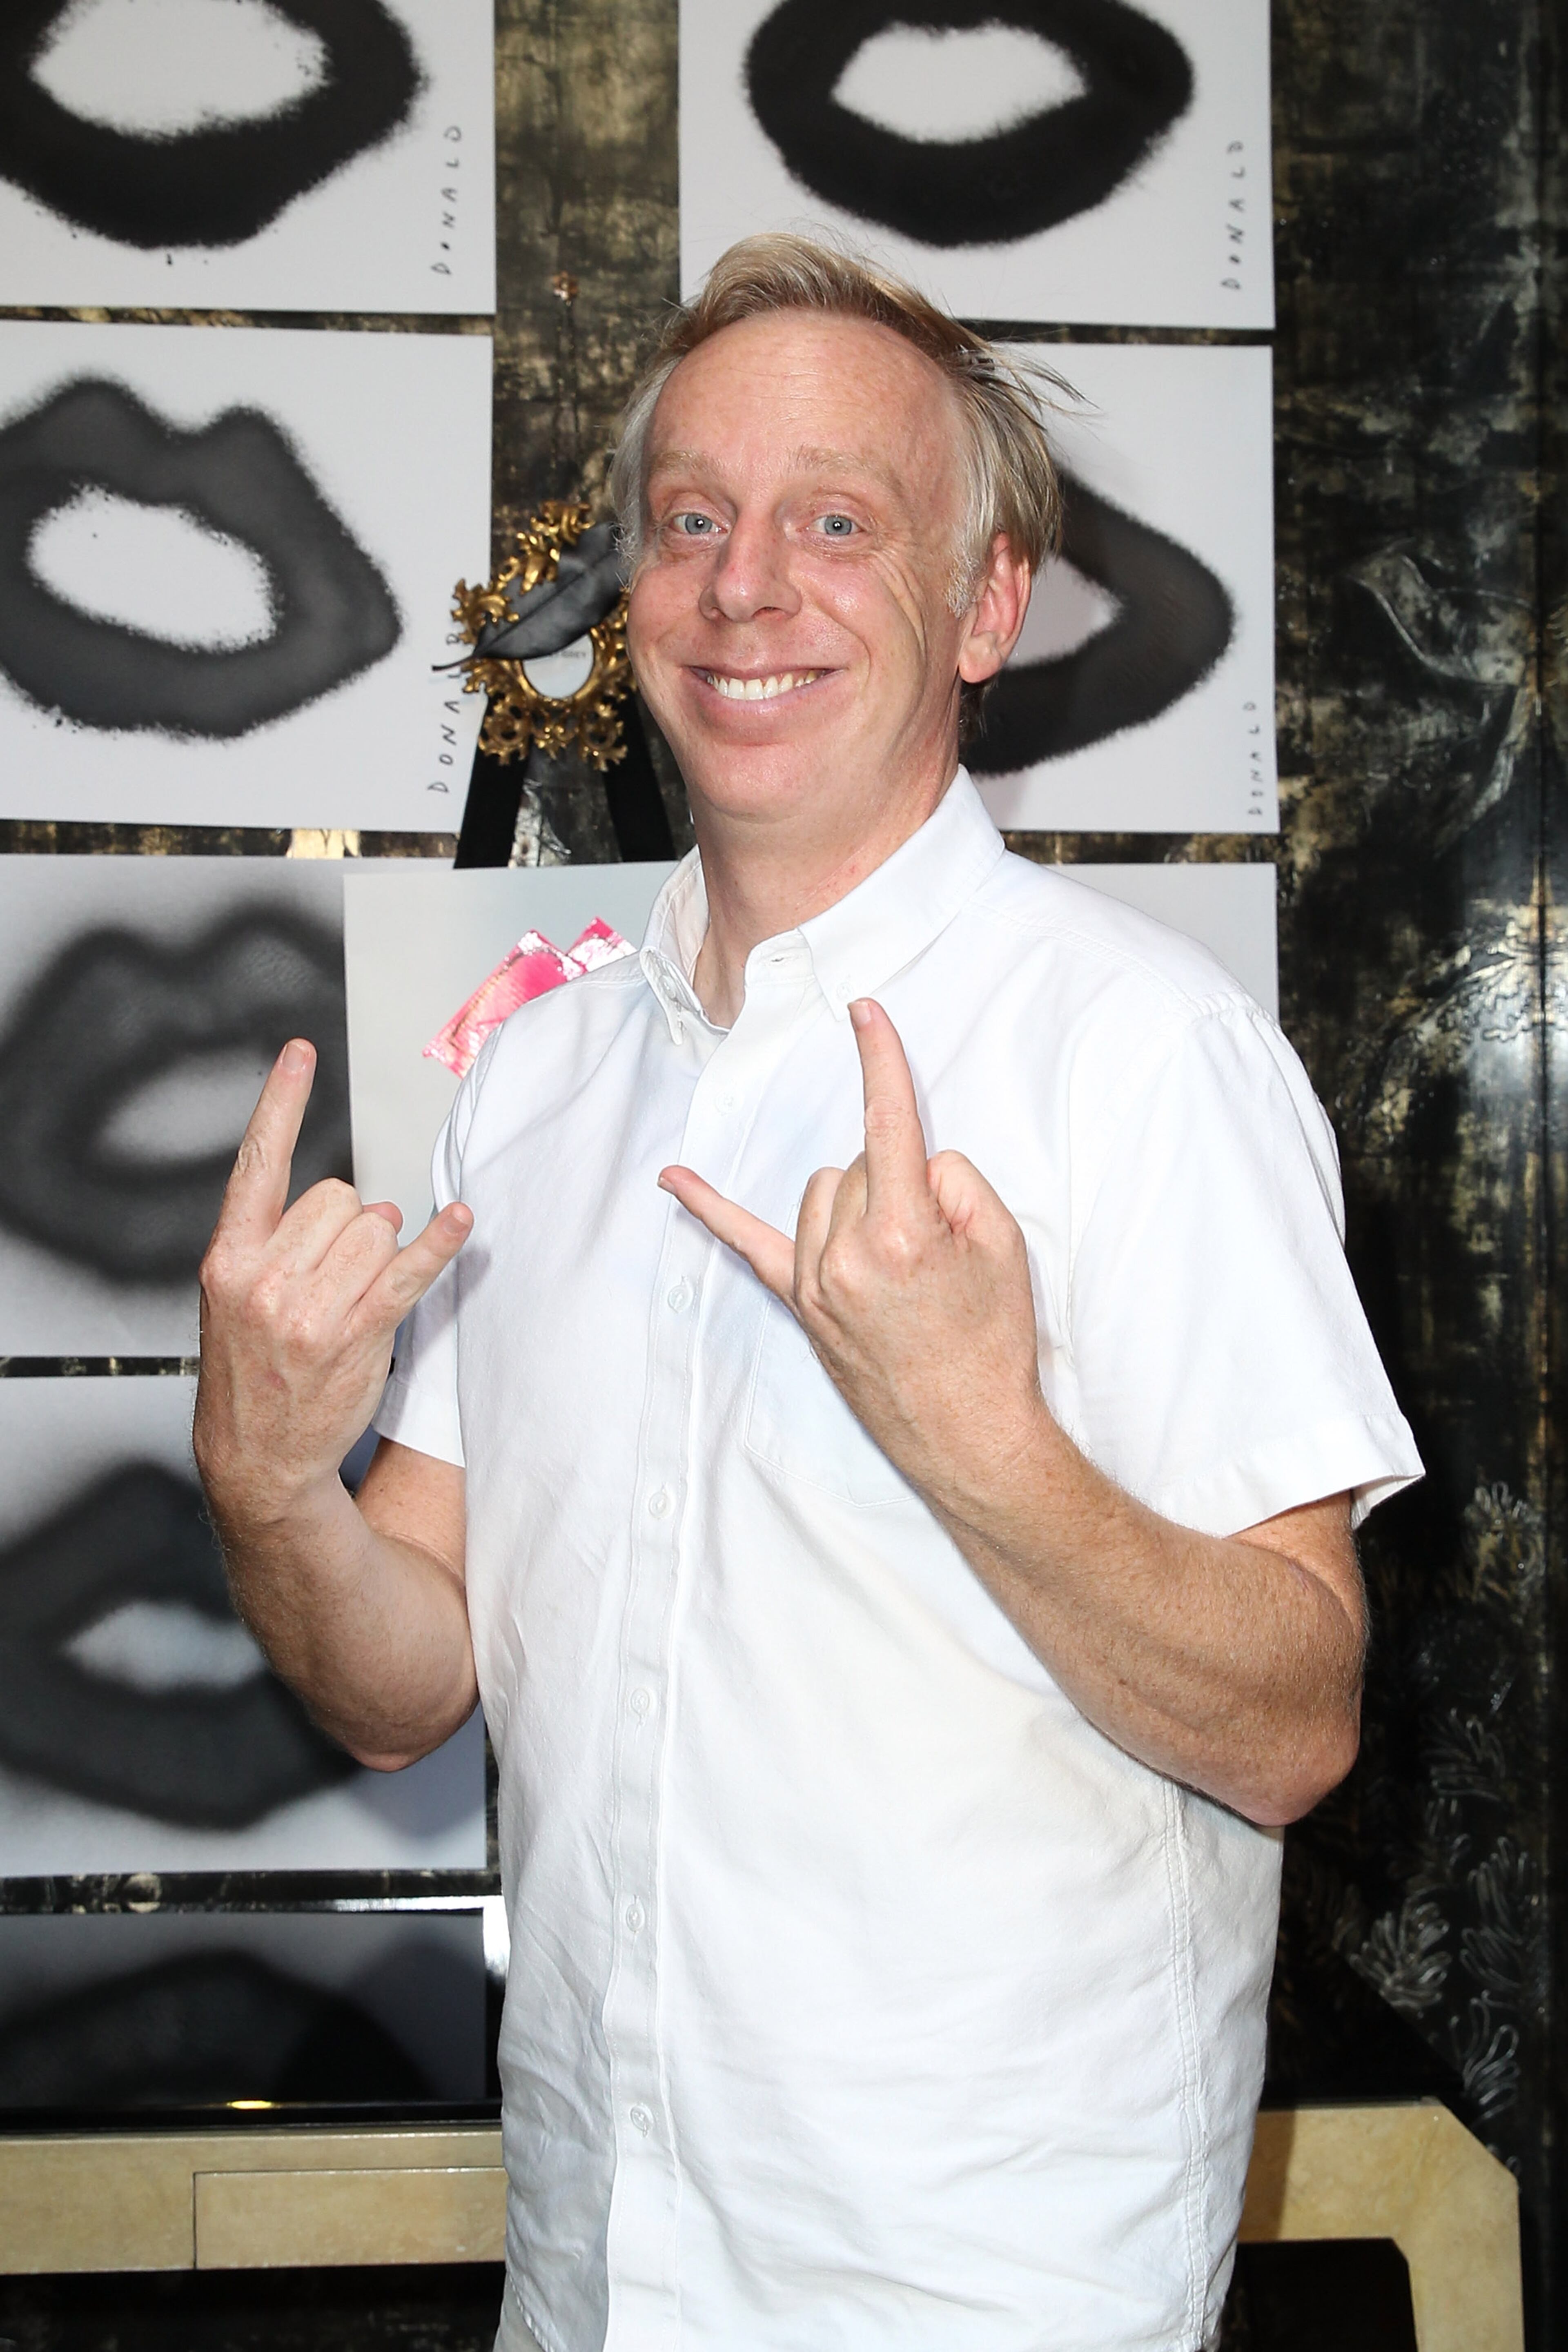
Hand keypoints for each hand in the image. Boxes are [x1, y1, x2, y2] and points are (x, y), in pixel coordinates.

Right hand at [193, 1039, 471, 1528]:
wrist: (256, 1457)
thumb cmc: (253, 1374)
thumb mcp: (235, 1299)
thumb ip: (273, 1242)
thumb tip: (344, 1201)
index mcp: (230, 1258)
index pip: (257, 1162)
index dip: (281, 1103)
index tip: (301, 1053)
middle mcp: (266, 1276)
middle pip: (338, 1197)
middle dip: (350, 1225)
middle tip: (335, 1276)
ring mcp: (310, 1307)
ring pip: (375, 1229)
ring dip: (381, 1251)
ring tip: (354, 1296)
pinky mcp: (356, 1333)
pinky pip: (407, 1271)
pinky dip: (439, 1243)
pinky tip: (459, 1219)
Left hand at [659, 1000, 1044, 1509]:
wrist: (969, 1433)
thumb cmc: (992, 1341)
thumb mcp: (1004, 1246)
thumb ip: (954, 1181)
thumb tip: (910, 1161)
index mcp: (902, 1232)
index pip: (887, 1122)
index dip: (879, 1059)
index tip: (863, 1011)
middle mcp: (847, 1254)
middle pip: (857, 1163)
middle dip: (895, 1181)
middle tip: (935, 1245)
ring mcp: (815, 1282)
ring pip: (820, 1193)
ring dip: (854, 1203)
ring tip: (898, 1260)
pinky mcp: (799, 1306)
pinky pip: (745, 1244)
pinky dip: (708, 1208)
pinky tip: (672, 1180)